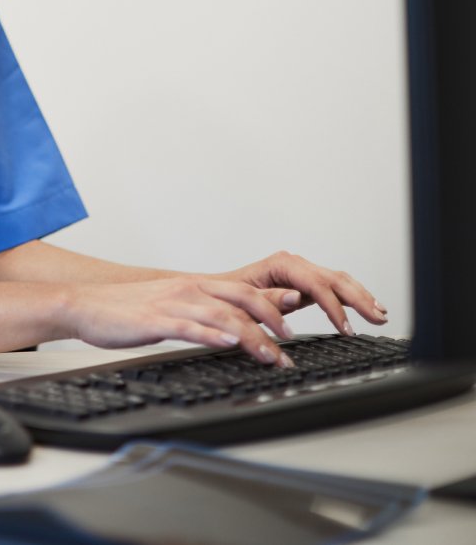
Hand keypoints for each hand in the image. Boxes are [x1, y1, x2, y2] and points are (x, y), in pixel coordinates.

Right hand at [65, 278, 298, 366]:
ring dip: (252, 336)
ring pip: (222, 315)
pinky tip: (229, 342)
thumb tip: (229, 329)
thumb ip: (198, 314)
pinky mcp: (154, 321)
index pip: (243, 292)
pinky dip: (213, 334)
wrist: (83, 305)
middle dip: (272, 321)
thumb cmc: (123, 311)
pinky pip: (190, 326)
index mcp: (191, 286)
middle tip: (290, 345)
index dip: (272, 308)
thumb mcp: (168, 307)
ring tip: (271, 355)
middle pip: (241, 299)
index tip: (291, 329)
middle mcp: (186, 290)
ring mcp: (171, 304)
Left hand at [219, 251, 387, 336]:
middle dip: (358, 299)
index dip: (334, 307)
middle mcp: (293, 264)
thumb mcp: (243, 301)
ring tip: (380, 314)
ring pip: (339, 280)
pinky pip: (333, 287)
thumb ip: (270, 300)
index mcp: (281, 264)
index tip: (346, 329)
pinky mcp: (304, 282)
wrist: (214, 293)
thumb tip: (296, 297)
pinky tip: (367, 307)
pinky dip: (352, 296)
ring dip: (361, 296)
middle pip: (334, 279)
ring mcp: (300, 272)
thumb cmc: (225, 297)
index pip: (316, 284)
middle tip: (377, 318)